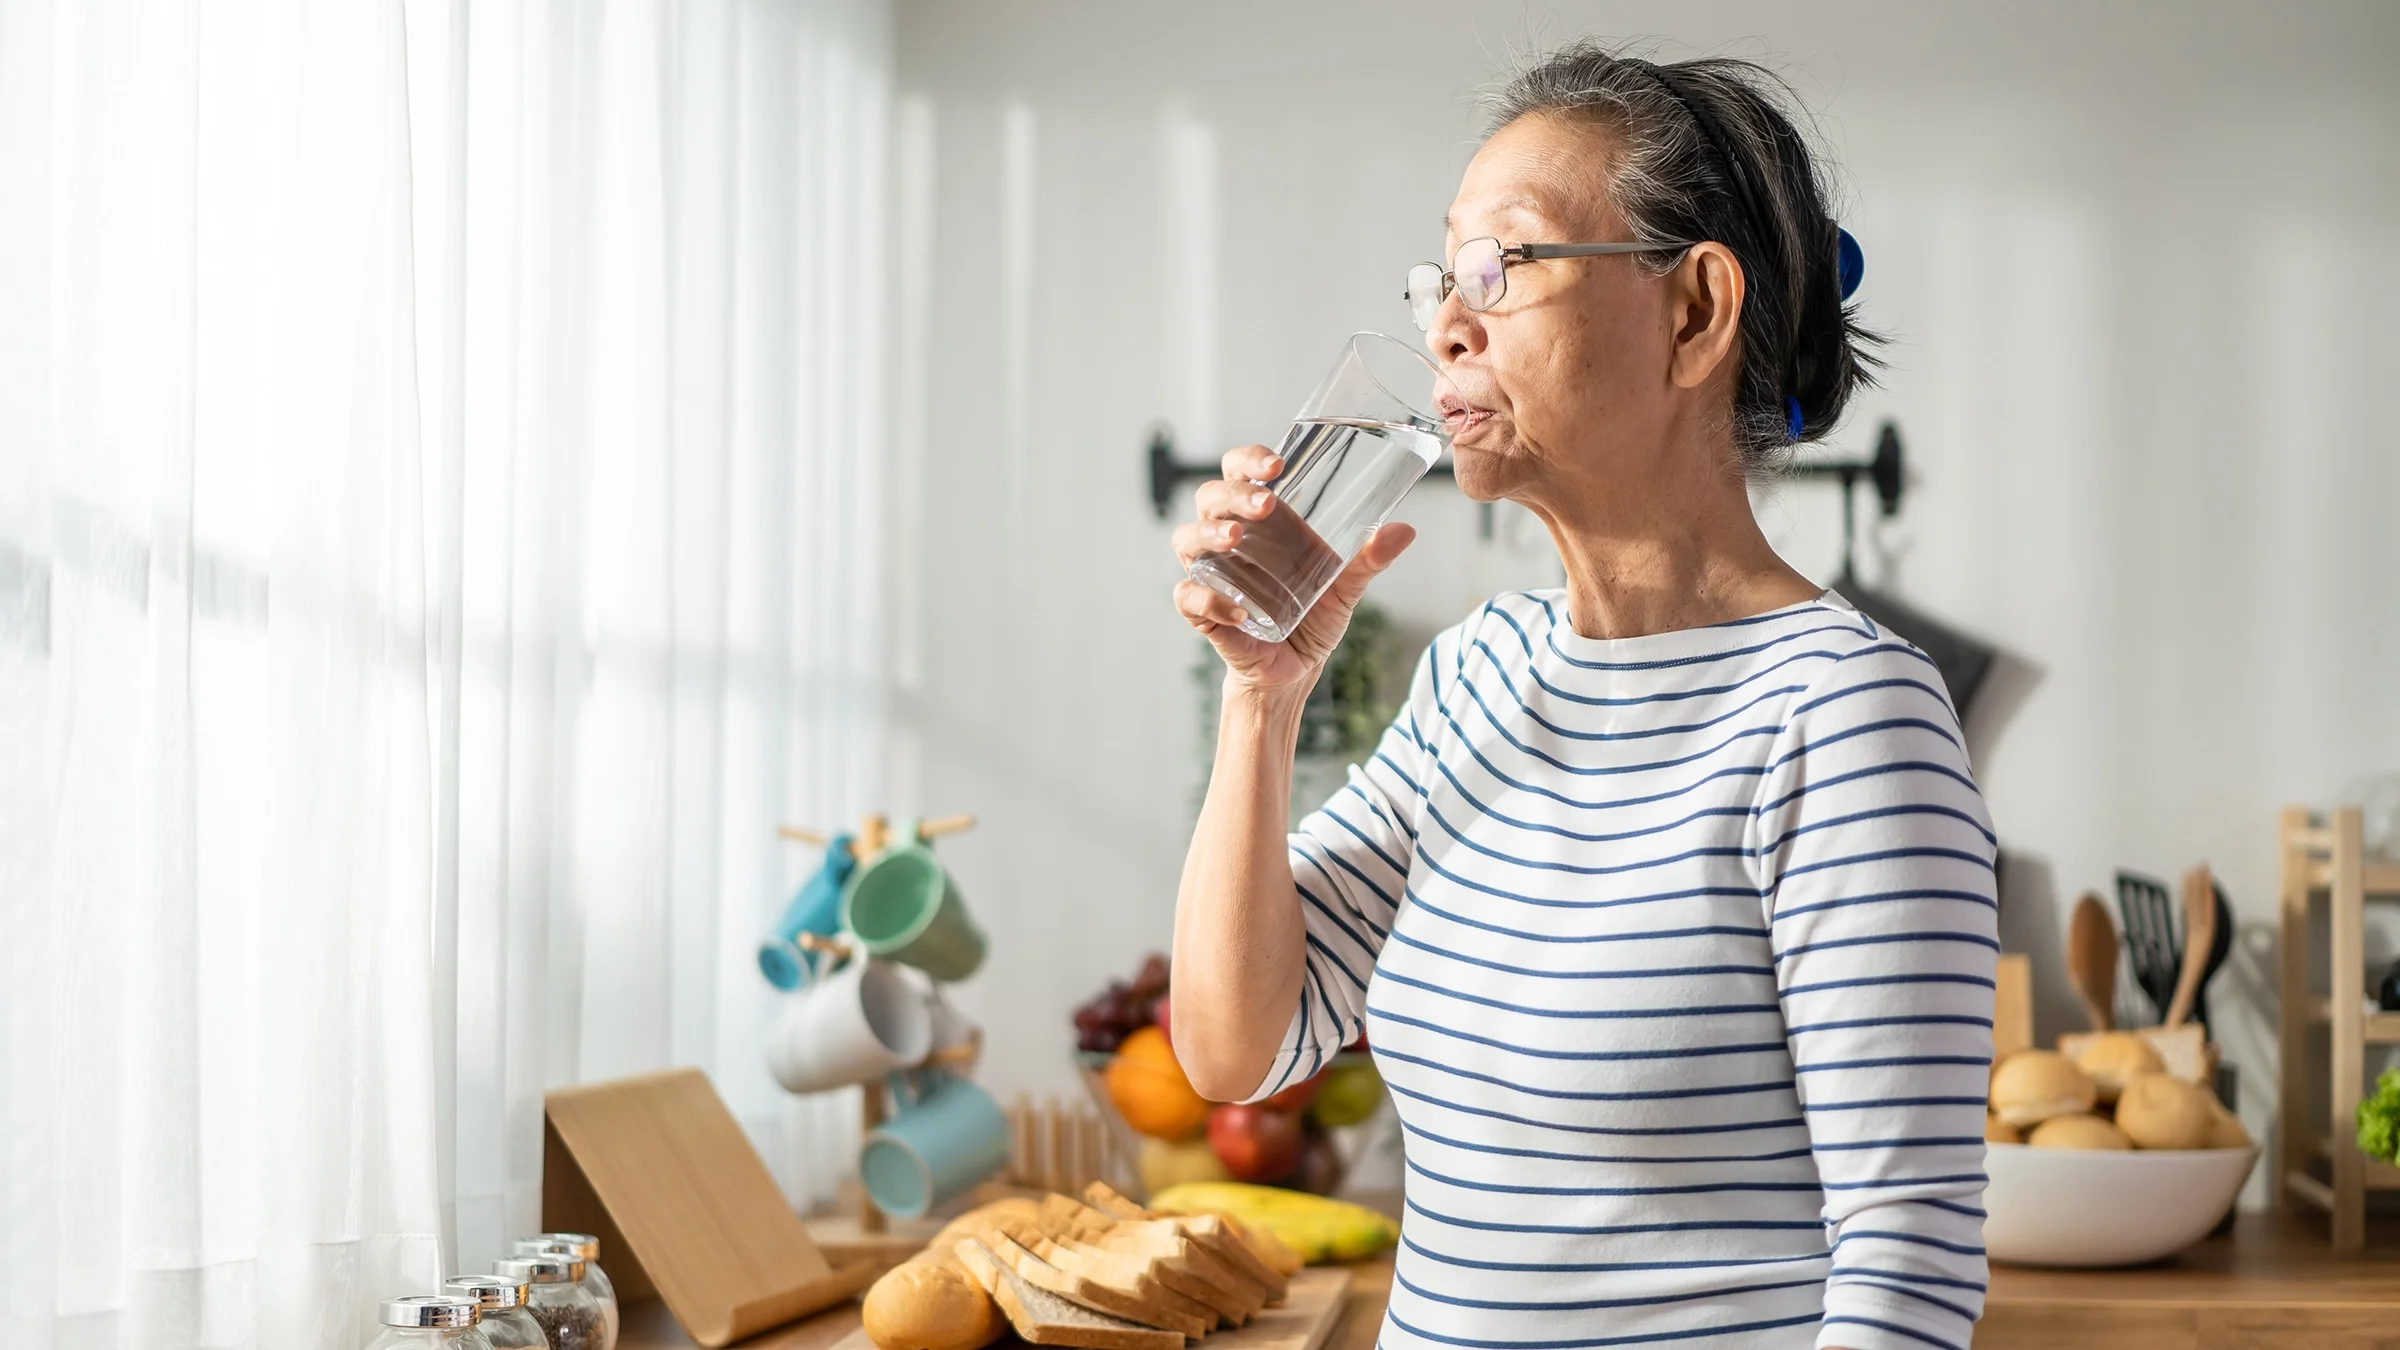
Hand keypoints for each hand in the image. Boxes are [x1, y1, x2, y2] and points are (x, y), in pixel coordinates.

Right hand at [1171, 443, 1415, 693]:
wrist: (1296, 670)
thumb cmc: (1313, 616)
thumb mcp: (1345, 587)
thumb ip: (1369, 560)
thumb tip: (1405, 531)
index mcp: (1260, 520)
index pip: (1239, 472)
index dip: (1249, 460)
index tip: (1276, 465)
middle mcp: (1228, 539)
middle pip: (1211, 498)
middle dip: (1234, 495)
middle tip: (1265, 505)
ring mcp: (1211, 573)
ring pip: (1187, 538)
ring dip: (1208, 533)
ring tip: (1236, 539)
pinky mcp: (1204, 613)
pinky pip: (1188, 598)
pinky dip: (1208, 600)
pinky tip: (1238, 611)